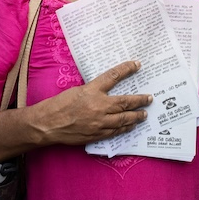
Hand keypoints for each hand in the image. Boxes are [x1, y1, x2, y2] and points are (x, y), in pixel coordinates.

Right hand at [35, 60, 151, 146]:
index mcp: (92, 90)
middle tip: (149, 98)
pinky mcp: (97, 134)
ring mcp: (99, 122)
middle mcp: (99, 106)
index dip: (126, 69)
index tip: (137, 65)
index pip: (113, 76)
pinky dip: (125, 128)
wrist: (48, 124)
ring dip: (136, 116)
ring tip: (144, 114)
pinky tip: (130, 126)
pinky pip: (116, 131)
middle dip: (139, 100)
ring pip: (124, 119)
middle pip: (125, 102)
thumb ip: (94, 91)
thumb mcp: (77, 91)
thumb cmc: (59, 105)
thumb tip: (106, 92)